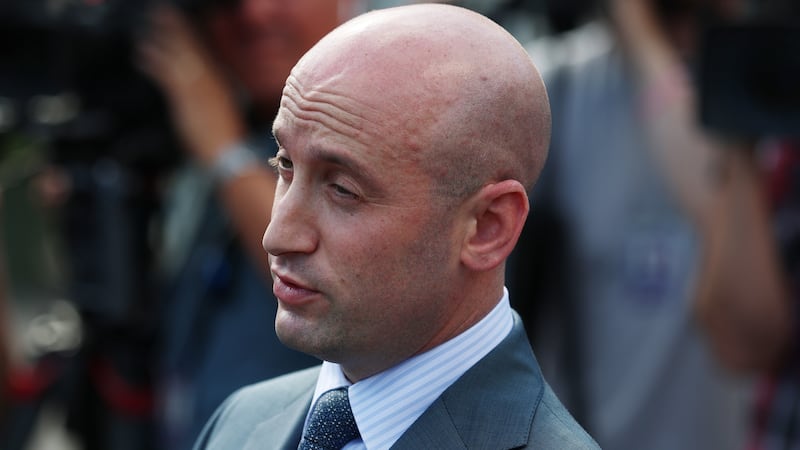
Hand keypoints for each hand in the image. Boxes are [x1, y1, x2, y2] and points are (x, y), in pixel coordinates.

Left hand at [136, 5, 244, 165]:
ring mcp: (197, 85)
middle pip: (190, 46)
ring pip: (178, 54)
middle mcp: (208, 79)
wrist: (227, 151)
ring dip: (163, 38)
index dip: (189, 37)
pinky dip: (154, 61)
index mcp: (217, 83)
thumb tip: (199, 98)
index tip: (179, 24)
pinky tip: (141, 54)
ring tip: (148, 24)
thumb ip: (207, 101)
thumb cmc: (223, 138)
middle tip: (162, 11)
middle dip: (176, 28)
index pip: (202, 53)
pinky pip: (166, 72)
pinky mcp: (185, 95)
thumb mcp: (217, 115)